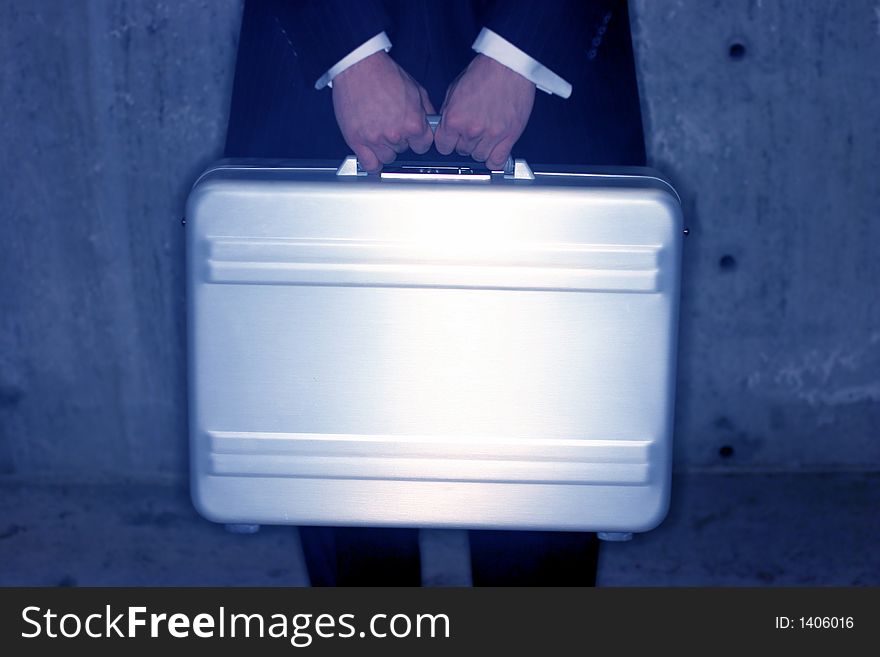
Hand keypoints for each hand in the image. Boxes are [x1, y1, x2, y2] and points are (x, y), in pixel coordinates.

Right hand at [331, 51, 434, 172]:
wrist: (359, 67)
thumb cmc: (384, 74)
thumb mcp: (416, 89)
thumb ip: (426, 111)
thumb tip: (431, 124)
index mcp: (413, 123)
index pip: (423, 146)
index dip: (418, 140)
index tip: (413, 138)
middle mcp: (395, 134)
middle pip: (403, 151)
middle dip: (399, 140)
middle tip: (390, 124)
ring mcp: (375, 139)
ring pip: (387, 158)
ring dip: (385, 149)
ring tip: (379, 132)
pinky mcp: (357, 141)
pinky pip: (369, 164)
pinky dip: (372, 164)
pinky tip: (373, 156)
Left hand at [434, 54, 535, 170]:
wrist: (507, 66)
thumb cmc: (484, 73)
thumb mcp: (454, 90)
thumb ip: (448, 113)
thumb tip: (444, 128)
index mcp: (455, 118)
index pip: (443, 147)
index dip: (447, 143)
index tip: (451, 140)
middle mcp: (472, 129)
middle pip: (461, 152)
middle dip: (464, 142)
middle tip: (471, 131)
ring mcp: (491, 135)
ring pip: (479, 157)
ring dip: (480, 149)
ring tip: (484, 135)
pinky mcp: (509, 136)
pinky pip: (497, 161)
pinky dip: (494, 159)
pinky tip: (494, 151)